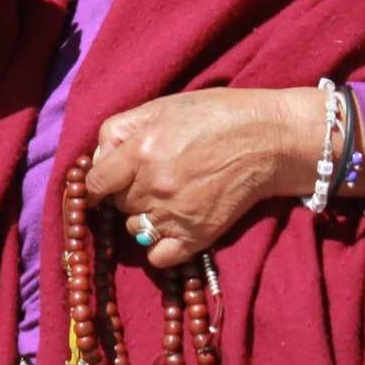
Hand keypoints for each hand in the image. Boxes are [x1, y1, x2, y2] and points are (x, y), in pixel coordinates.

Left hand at [85, 87, 324, 267]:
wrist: (269, 139)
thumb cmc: (215, 115)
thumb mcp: (160, 107)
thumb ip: (119, 130)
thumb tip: (98, 161)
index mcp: (141, 151)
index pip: (95, 183)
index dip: (96, 184)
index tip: (104, 184)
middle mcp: (154, 186)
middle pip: (118, 203)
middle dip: (127, 191)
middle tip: (150, 178)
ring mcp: (176, 214)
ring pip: (135, 228)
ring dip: (143, 216)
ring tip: (165, 198)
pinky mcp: (199, 236)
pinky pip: (158, 257)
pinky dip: (158, 246)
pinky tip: (170, 227)